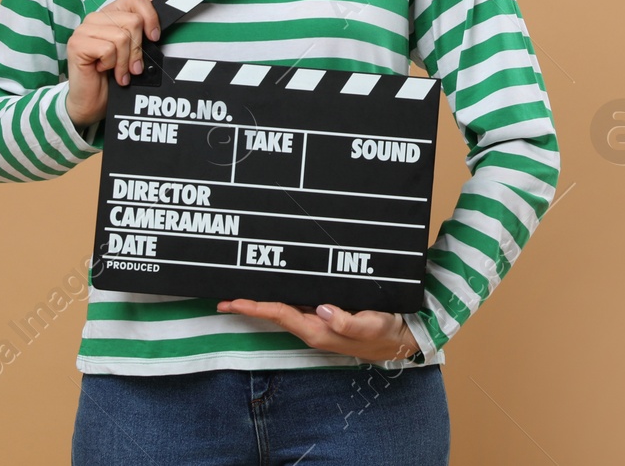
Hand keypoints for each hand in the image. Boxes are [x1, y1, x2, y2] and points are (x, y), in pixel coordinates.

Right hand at [64, 0, 168, 126]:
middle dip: (138, 49)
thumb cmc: (115, 75)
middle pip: (133, 21)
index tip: (155, 37)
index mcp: (111, 14)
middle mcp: (96, 18)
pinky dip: (111, 65)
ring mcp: (84, 30)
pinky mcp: (76, 44)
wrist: (94, 102)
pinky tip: (104, 71)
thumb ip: (146, 20)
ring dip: (125, 61)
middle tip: (133, 67)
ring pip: (121, 37)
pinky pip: (108, 49)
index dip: (150, 17)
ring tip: (120, 73)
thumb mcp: (137, 46)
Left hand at [215, 299, 420, 363]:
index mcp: (319, 331)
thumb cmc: (386, 332)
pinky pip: (296, 305)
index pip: (280, 315)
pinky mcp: (326, 315)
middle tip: (223, 296)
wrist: (401, 338)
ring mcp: (318, 321)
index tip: (231, 302)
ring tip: (240, 290)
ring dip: (261, 301)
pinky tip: (274, 287)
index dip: (255, 307)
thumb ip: (348, 321)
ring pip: (283, 309)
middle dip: (249, 305)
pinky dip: (280, 297)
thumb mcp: (371, 326)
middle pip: (274, 313)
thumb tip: (322, 309)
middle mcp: (313, 327)